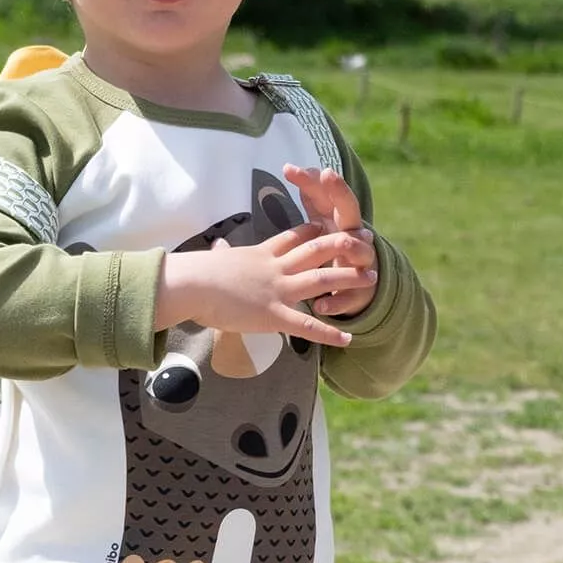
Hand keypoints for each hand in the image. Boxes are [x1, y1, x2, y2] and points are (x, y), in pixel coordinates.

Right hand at [156, 222, 377, 345]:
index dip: (314, 230)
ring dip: (348, 278)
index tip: (329, 226)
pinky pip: (307, 325)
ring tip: (372, 278)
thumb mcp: (215, 258)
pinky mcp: (272, 314)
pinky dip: (329, 332)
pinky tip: (348, 337)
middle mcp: (275, 268)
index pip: (293, 238)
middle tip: (366, 241)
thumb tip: (215, 248)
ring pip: (321, 279)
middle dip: (343, 245)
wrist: (191, 283)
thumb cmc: (195, 273)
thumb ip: (221, 255)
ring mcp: (276, 290)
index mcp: (261, 254)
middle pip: (316, 251)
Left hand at [282, 164, 377, 317]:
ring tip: (344, 244)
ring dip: (353, 247)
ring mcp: (360, 263)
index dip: (314, 180)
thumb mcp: (324, 223)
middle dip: (341, 193)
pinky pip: (350, 297)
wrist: (362, 288)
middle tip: (328, 175)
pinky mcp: (360, 292)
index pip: (329, 195)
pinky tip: (322, 307)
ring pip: (361, 251)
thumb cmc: (335, 249)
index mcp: (340, 221)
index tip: (293, 166)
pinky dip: (337, 303)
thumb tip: (293, 167)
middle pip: (350, 210)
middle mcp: (354, 236)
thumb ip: (312, 200)